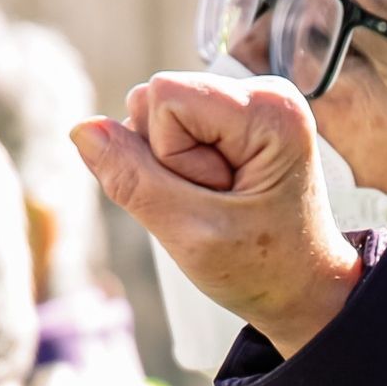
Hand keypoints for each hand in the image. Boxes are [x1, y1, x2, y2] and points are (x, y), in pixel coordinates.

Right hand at [71, 73, 362, 357]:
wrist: (304, 293)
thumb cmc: (263, 270)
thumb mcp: (192, 235)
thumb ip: (133, 181)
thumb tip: (82, 129)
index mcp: (271, 109)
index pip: (163, 97)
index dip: (170, 156)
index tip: (217, 198)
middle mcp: (264, 92)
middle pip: (157, 101)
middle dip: (170, 162)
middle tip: (220, 207)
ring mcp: (247, 105)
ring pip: (155, 116)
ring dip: (172, 170)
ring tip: (220, 206)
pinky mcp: (231, 122)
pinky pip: (167, 132)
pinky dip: (178, 171)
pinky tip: (214, 198)